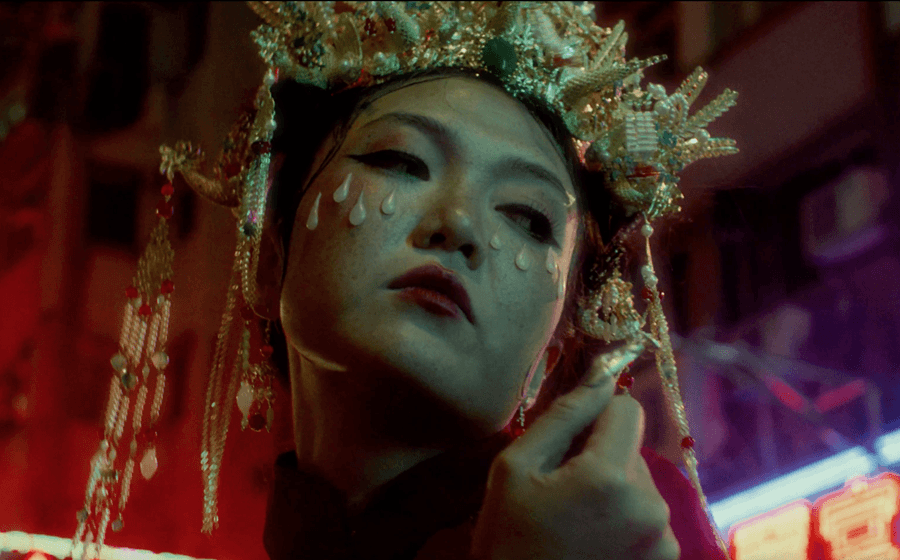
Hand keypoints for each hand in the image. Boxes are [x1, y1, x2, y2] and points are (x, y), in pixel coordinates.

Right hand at [471, 347, 679, 559]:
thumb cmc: (509, 539)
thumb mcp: (515, 470)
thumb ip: (562, 417)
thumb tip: (600, 375)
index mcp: (610, 476)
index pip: (627, 408)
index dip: (597, 415)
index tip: (569, 440)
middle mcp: (650, 505)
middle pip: (632, 447)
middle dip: (601, 456)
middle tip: (562, 489)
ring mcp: (662, 538)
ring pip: (640, 482)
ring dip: (614, 489)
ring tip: (577, 520)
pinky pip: (647, 515)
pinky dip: (624, 519)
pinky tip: (594, 541)